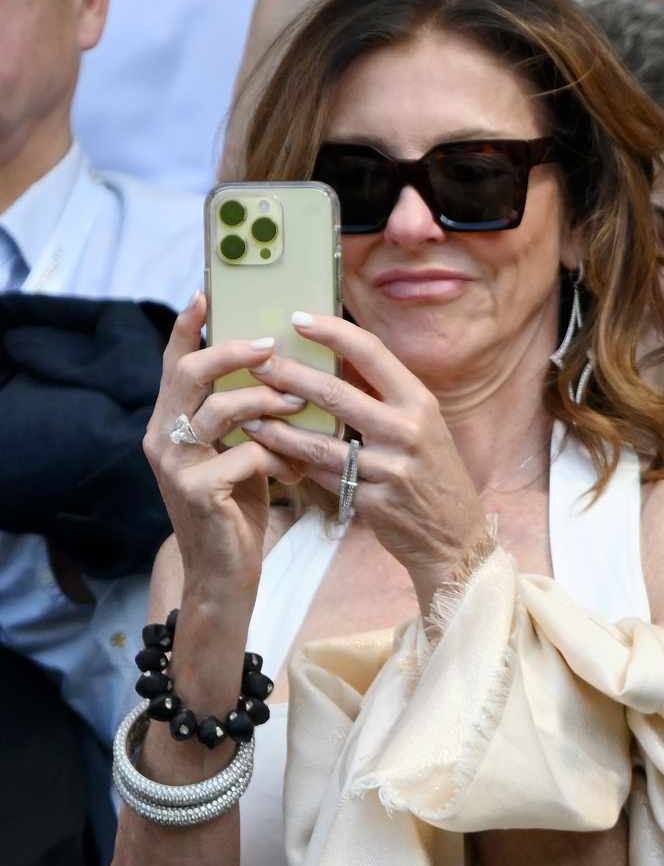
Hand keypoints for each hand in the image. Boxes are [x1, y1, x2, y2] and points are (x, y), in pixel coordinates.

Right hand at [144, 295, 308, 604]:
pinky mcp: (197, 492)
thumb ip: (243, 415)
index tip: (205, 292)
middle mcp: (162, 436)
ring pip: (221, 410)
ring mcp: (174, 465)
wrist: (225, 573)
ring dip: (268, 403)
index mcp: (170, 421)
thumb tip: (281, 366)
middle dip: (233, 353)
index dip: (186, 327)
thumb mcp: (238, 451)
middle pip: (190, 374)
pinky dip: (280, 457)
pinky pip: (247, 454)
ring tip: (298, 406)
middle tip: (272, 345)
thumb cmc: (239, 506)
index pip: (173, 363)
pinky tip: (298, 471)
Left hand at [241, 313, 488, 602]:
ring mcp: (392, 468)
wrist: (455, 536)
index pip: (372, 353)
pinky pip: (323, 477)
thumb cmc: (432, 473)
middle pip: (336, 394)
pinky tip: (268, 453)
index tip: (296, 318)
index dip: (333, 332)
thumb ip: (384, 397)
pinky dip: (294, 464)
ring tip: (244, 412)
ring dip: (276, 426)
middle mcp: (408, 430)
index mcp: (420, 402)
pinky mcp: (374, 502)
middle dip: (287, 375)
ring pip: (319, 441)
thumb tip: (335, 358)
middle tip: (252, 361)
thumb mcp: (423, 426)